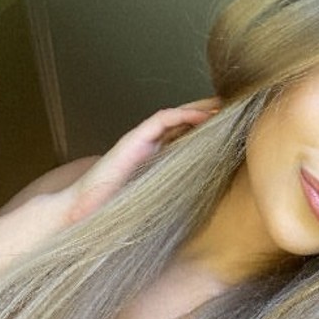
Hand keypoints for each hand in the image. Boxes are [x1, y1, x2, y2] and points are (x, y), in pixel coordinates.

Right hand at [0, 101, 219, 268]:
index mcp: (154, 160)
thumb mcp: (155, 201)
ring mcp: (140, 141)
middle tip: (233, 108)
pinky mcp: (133, 140)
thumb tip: (205, 207)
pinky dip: (183, 116)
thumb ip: (172, 195)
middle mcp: (149, 147)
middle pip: (182, 124)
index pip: (184, 138)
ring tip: (224, 106)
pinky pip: (162, 120)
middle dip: (206, 114)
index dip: (206, 131)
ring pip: (174, 117)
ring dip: (199, 109)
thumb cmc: (116, 212)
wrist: (84, 211)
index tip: (230, 128)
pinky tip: (204, 115)